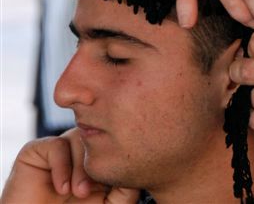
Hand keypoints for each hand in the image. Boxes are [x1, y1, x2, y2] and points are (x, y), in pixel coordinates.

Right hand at [0, 129, 137, 203]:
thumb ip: (126, 188)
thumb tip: (137, 167)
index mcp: (100, 160)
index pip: (115, 143)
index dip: (118, 157)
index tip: (116, 179)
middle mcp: (82, 151)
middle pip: (99, 137)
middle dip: (97, 163)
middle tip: (88, 191)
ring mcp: (61, 149)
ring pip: (79, 137)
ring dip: (80, 168)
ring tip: (78, 192)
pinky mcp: (38, 150)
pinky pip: (56, 144)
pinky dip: (61, 167)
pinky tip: (61, 189)